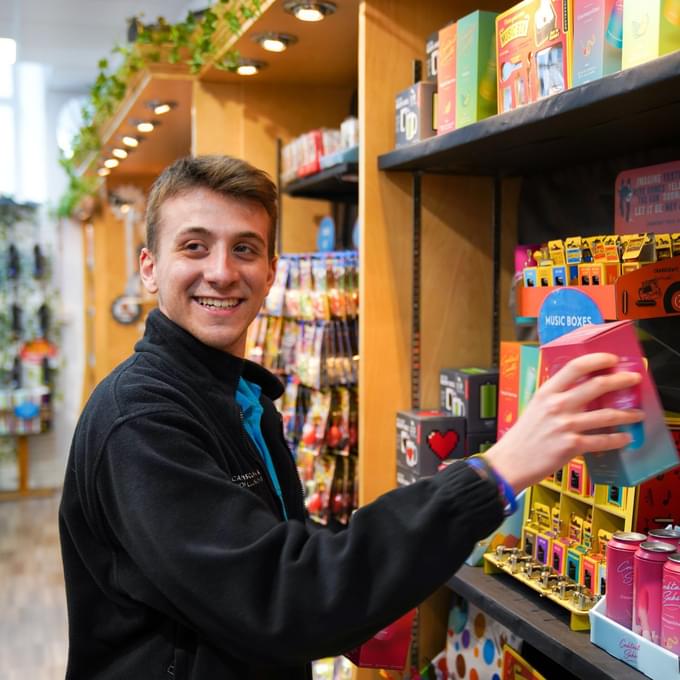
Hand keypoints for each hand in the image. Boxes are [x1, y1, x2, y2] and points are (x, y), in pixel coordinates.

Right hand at [484, 353, 643, 493]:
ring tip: (637, 414)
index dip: (597, 360)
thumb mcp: (535, 407)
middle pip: (596, 385)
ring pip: (606, 415)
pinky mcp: (571, 445)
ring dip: (627, 414)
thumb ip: (556, 397)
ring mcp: (565, 425)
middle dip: (621, 380)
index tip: (612, 359)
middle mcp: (556, 405)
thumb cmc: (523, 435)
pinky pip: (602, 440)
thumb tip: (581, 391)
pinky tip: (625, 438)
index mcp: (546, 392)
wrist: (511, 461)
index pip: (575, 367)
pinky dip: (617, 439)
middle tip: (633, 379)